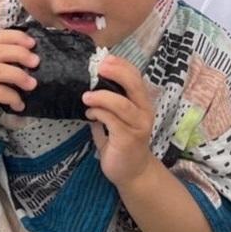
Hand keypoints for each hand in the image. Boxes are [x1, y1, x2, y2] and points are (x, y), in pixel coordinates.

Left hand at [82, 56, 155, 186]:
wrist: (132, 173)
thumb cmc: (121, 143)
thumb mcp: (115, 119)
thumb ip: (108, 105)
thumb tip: (88, 86)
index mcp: (142, 103)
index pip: (136, 76)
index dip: (121, 65)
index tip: (105, 58)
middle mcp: (144, 112)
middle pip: (134, 84)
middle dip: (116, 72)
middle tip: (98, 68)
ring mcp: (138, 126)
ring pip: (122, 104)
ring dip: (102, 96)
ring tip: (86, 96)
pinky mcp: (128, 139)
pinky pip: (113, 121)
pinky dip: (99, 113)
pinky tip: (90, 113)